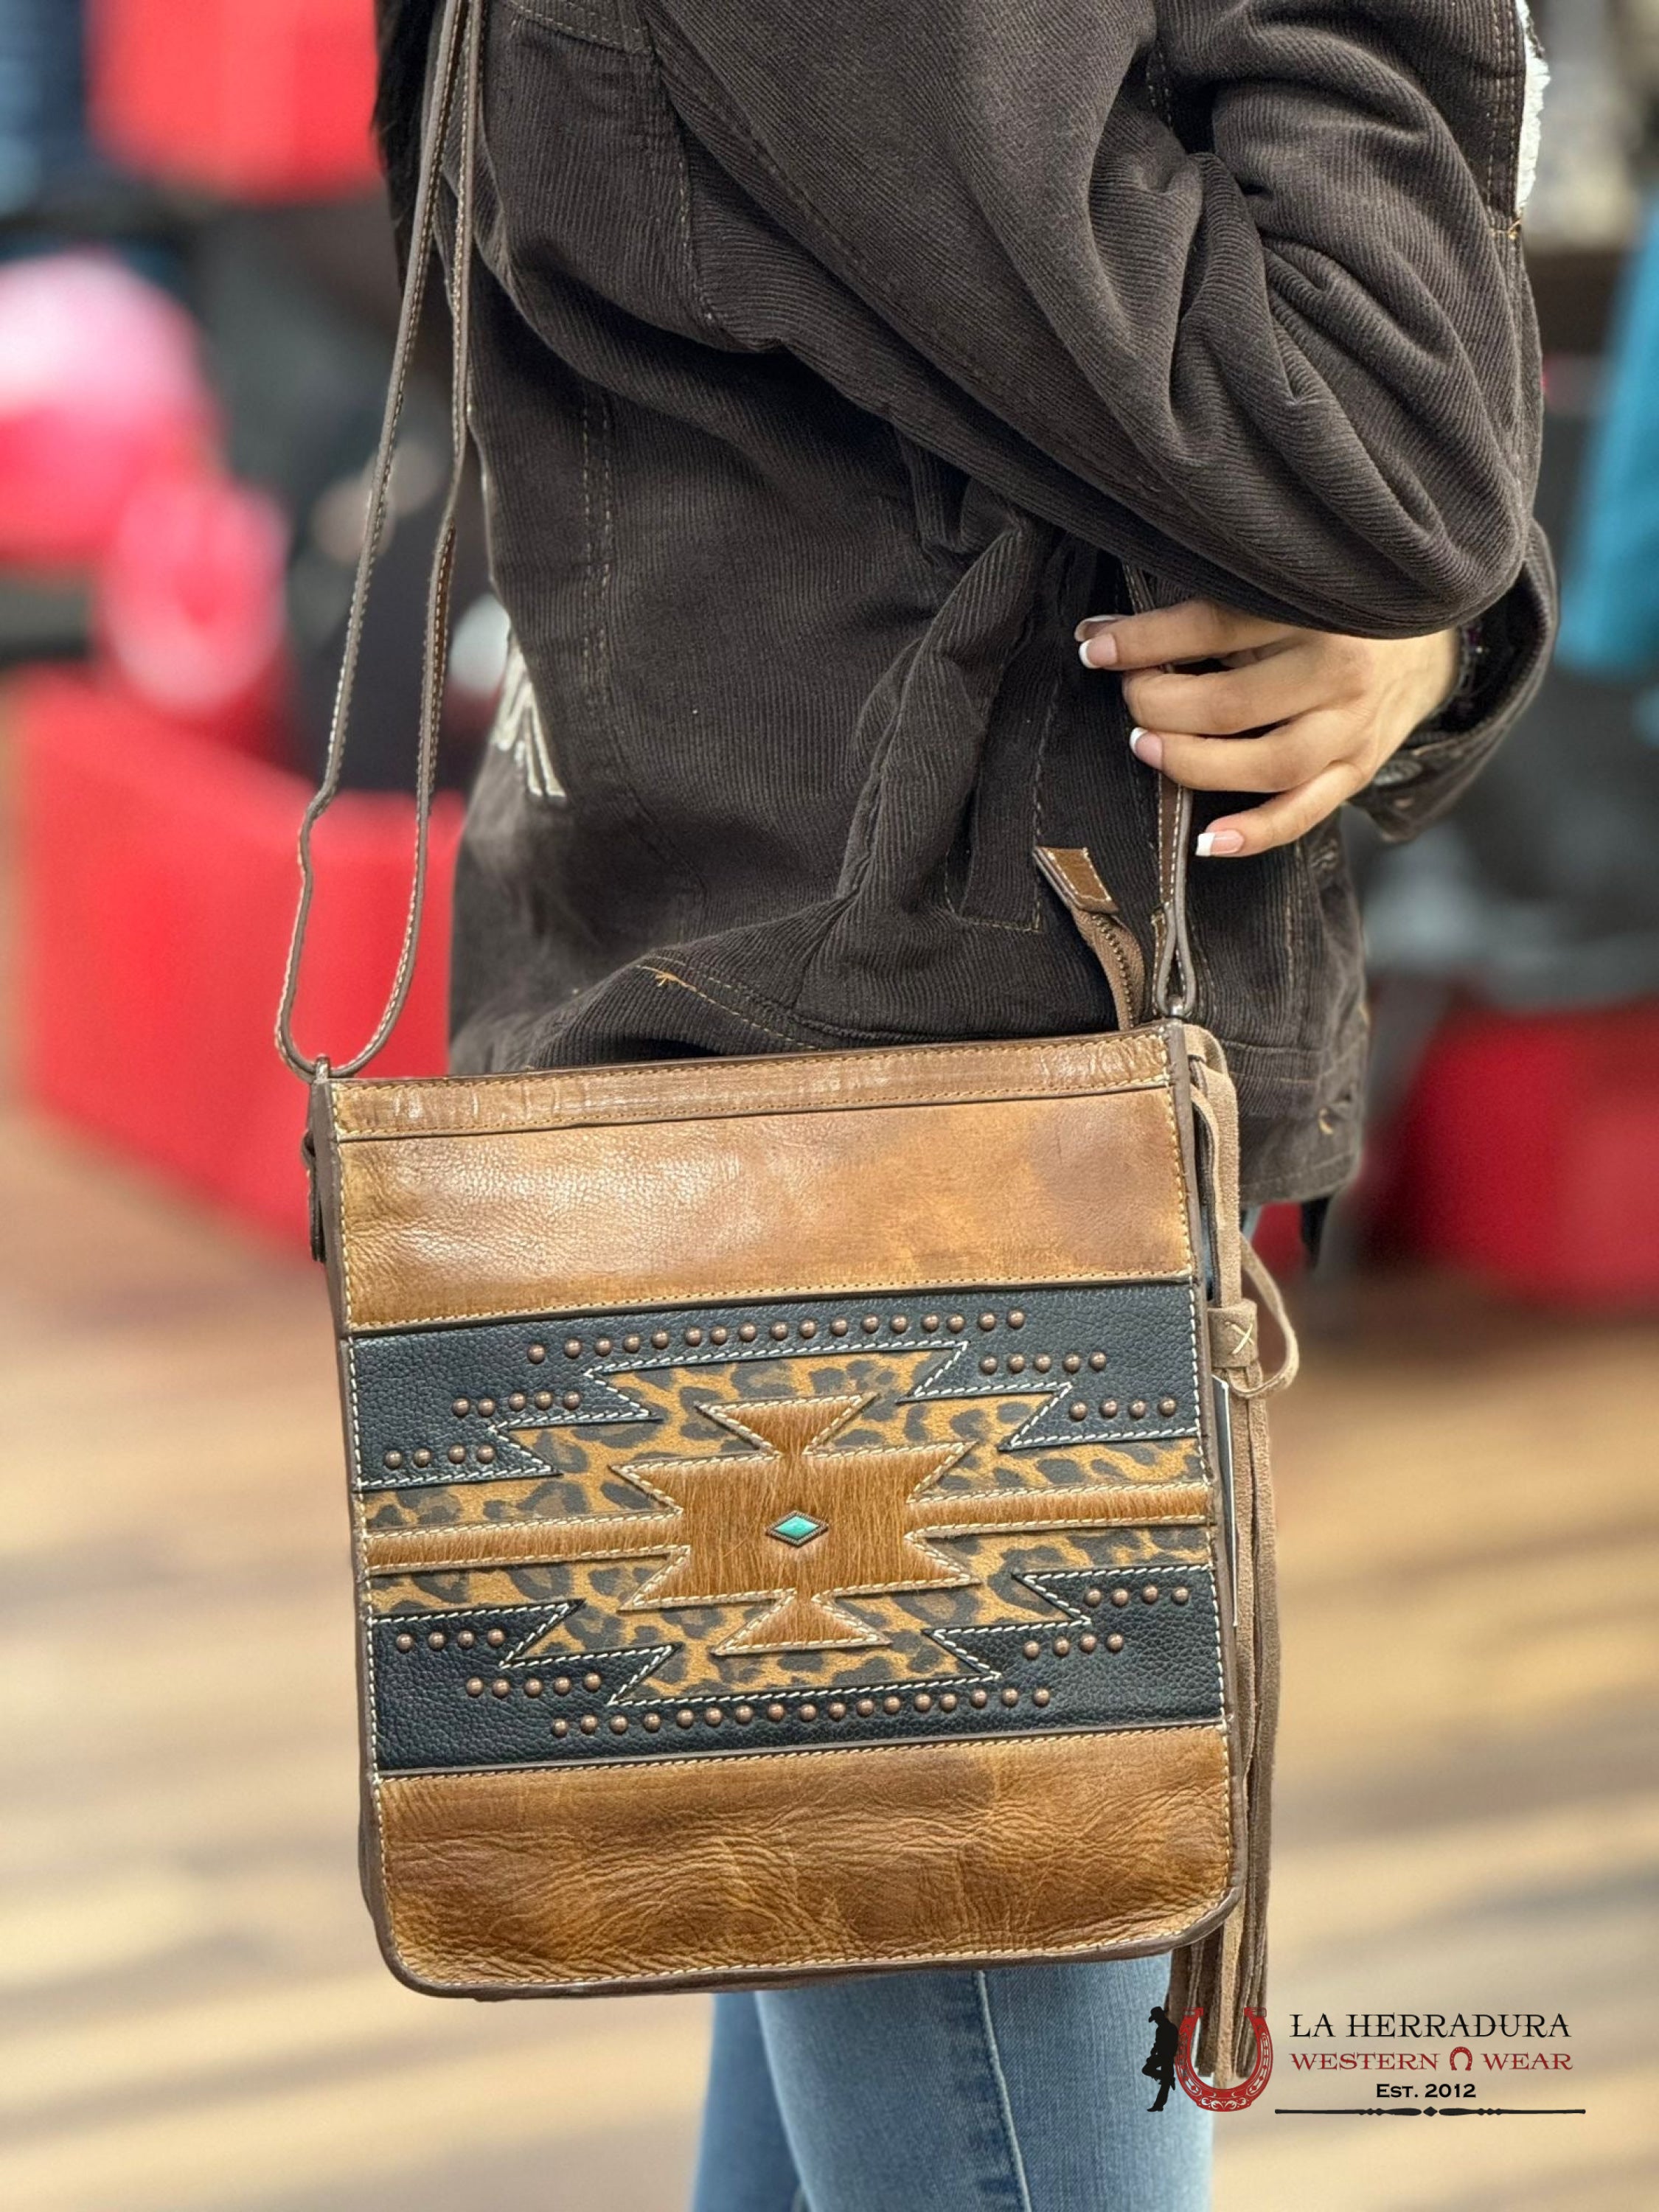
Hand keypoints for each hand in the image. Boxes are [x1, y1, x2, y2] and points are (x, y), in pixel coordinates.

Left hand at [1076, 601, 1461, 856]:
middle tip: (1130, 700)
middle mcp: (1340, 670)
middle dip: (1159, 706)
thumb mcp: (1283, 594)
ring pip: (1266, 764)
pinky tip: (1206, 840)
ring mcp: (1352, 727)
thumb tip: (1102, 639)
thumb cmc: (1330, 613)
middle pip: (1231, 705)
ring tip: (1145, 747)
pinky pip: (1304, 814)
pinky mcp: (1358, 770)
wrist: (1426, 642)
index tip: (1093, 648)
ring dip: (1192, 763)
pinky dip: (1253, 834)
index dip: (1142, 642)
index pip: (1213, 626)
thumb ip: (1210, 612)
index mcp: (1316, 609)